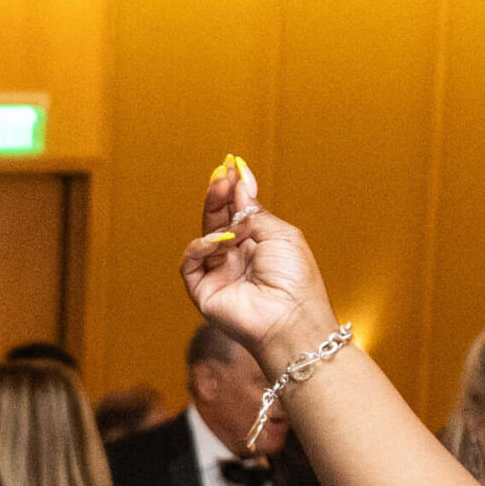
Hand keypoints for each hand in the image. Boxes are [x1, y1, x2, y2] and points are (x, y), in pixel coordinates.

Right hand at [181, 162, 343, 371]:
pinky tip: (217, 240)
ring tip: (220, 195)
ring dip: (211, 214)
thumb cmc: (295, 279)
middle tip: (220, 175)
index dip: (234, 192)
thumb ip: (254, 210)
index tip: (231, 168)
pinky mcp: (203, 291)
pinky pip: (191, 263)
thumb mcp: (281, 234)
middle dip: (218, 197)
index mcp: (258, 245)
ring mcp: (218, 275)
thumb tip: (241, 183)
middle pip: (218, 221)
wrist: (290, 317)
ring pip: (203, 238)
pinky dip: (200, 247)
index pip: (238, 213)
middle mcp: (236, 259)